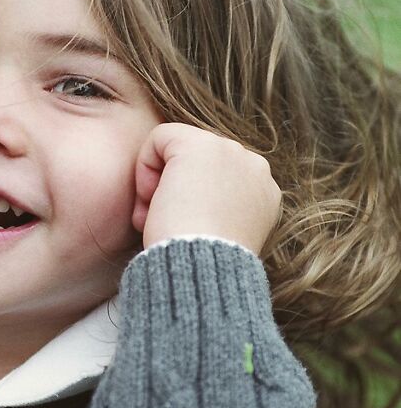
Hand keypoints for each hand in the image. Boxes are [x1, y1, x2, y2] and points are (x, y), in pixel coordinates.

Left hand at [131, 123, 281, 256]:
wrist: (202, 268)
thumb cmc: (203, 265)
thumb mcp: (220, 236)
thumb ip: (217, 211)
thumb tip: (192, 202)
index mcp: (264, 194)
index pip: (215, 180)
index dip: (189, 203)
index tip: (180, 232)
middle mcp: (255, 167)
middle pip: (196, 165)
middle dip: (172, 191)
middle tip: (158, 225)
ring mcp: (230, 152)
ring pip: (178, 151)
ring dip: (158, 184)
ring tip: (151, 218)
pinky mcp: (198, 145)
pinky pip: (160, 138)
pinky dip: (145, 166)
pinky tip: (150, 198)